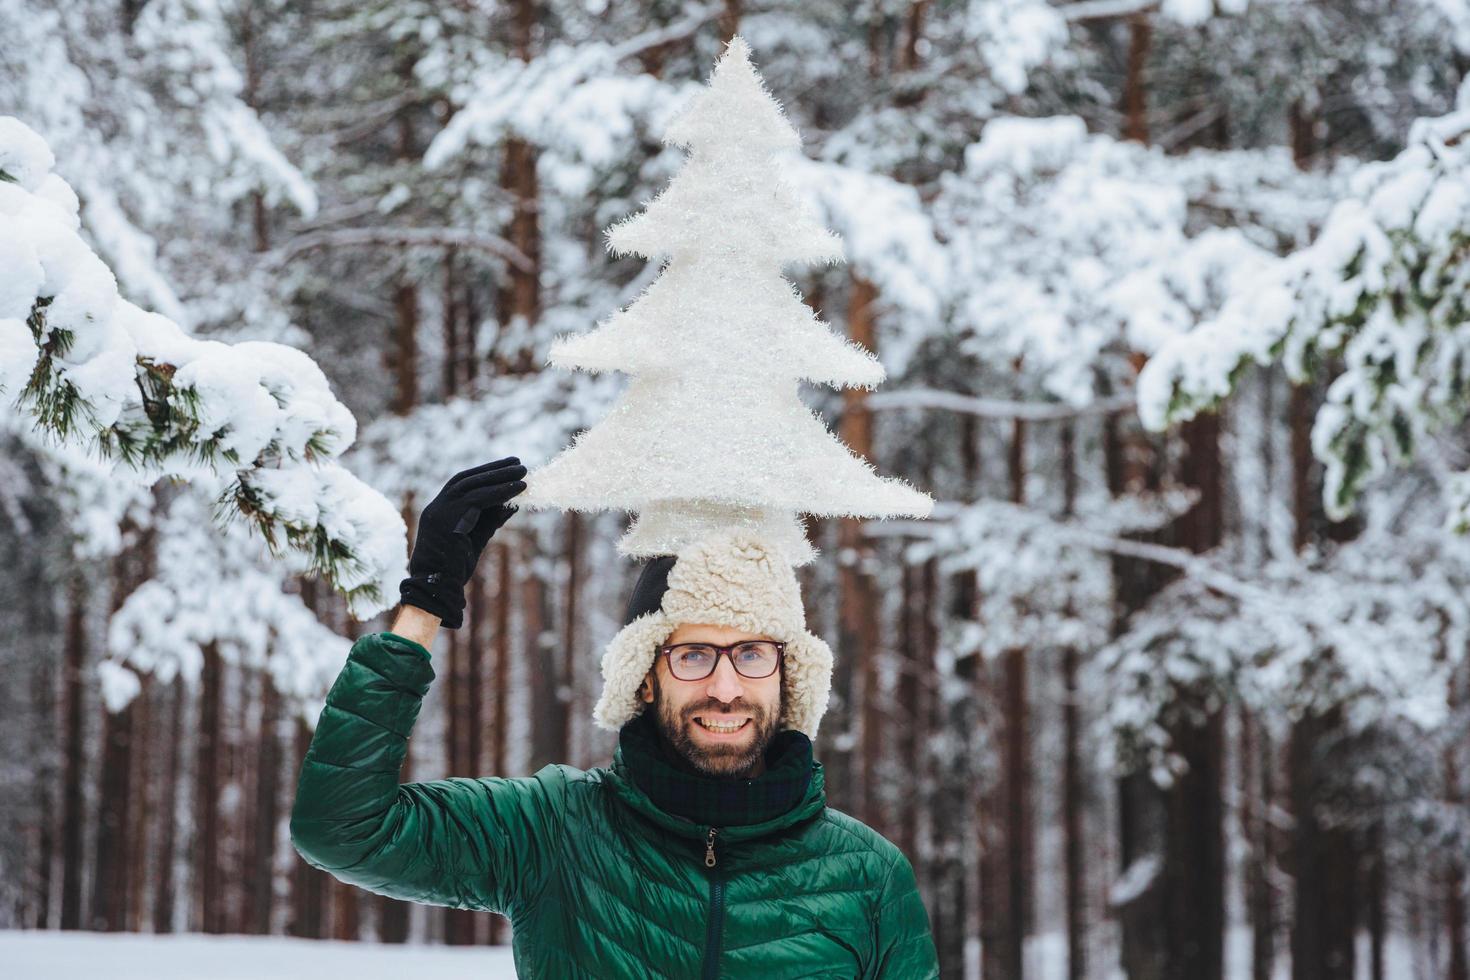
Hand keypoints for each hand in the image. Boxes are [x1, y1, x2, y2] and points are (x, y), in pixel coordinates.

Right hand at [398, 456, 526, 629]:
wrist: (436, 588)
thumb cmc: (454, 568)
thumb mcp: (476, 539)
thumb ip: (489, 521)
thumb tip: (512, 505)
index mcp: (439, 510)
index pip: (463, 484)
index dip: (485, 474)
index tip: (506, 467)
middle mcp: (436, 507)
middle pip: (467, 479)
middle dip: (494, 469)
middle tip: (518, 462)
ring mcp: (439, 511)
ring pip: (472, 485)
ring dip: (500, 476)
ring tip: (523, 471)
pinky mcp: (447, 518)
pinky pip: (478, 499)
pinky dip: (500, 491)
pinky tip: (518, 489)